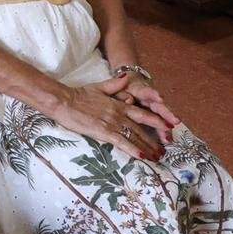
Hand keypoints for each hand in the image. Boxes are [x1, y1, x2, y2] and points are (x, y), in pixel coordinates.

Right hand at [47, 75, 172, 162]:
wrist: (65, 101)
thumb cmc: (79, 95)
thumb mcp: (99, 87)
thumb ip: (115, 84)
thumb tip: (127, 77)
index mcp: (119, 104)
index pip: (143, 114)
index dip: (157, 121)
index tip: (168, 128)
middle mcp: (120, 114)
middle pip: (143, 129)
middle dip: (156, 140)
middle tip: (165, 150)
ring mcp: (113, 124)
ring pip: (136, 137)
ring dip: (148, 148)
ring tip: (157, 157)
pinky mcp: (104, 132)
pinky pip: (123, 143)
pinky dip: (135, 150)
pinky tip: (143, 157)